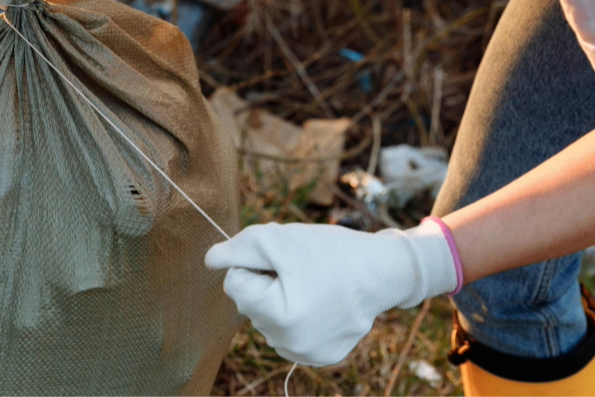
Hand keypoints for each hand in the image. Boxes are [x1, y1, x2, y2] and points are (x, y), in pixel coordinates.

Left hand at [204, 221, 458, 365]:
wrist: (384, 271)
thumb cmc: (330, 251)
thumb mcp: (278, 238)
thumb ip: (237, 249)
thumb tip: (210, 261)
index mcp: (279, 315)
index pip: (234, 284)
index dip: (254, 263)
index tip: (282, 258)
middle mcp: (291, 345)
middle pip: (249, 304)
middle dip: (265, 282)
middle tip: (299, 270)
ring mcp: (308, 355)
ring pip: (267, 320)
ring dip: (279, 300)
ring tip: (311, 285)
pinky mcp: (323, 357)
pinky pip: (288, 334)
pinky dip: (296, 316)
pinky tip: (319, 303)